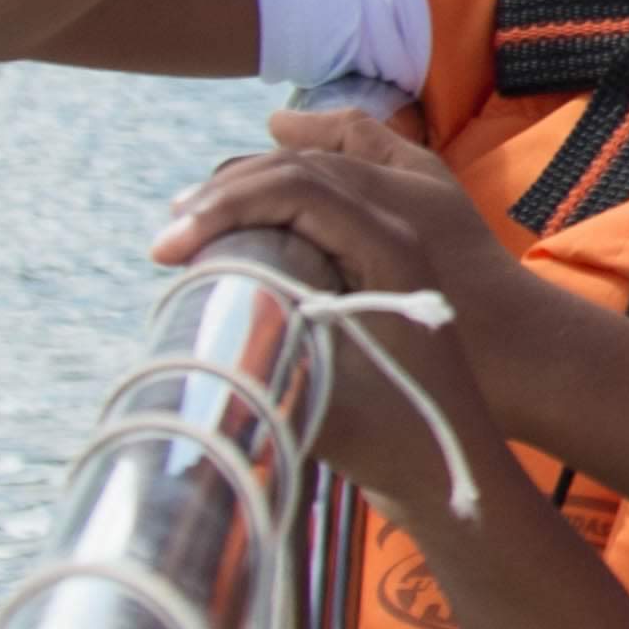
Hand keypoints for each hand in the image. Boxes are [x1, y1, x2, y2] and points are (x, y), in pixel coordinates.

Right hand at [160, 129, 519, 518]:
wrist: (463, 457)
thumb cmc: (404, 439)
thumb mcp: (333, 413)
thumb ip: (271, 377)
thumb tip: (199, 347)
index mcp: (391, 250)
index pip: (297, 189)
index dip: (224, 208)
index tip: (165, 250)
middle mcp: (399, 230)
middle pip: (305, 171)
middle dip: (229, 191)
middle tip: (169, 233)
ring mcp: (398, 239)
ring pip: (320, 177)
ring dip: (255, 185)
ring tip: (195, 214)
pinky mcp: (388, 258)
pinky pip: (334, 197)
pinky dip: (291, 187)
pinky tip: (256, 188)